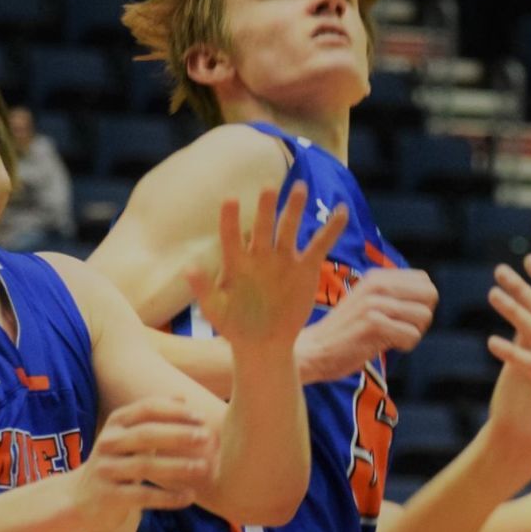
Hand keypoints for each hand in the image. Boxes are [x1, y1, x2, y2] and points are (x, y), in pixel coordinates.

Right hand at [75, 396, 216, 528]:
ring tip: (203, 467)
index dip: (175, 411)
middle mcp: (108, 443)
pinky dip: (168, 497)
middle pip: (146, 435)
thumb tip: (183, 396)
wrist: (82, 498)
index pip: (146, 409)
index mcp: (116, 423)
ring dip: (177, 466)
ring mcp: (106, 470)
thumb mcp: (129, 436)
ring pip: (144, 466)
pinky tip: (189, 496)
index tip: (201, 418)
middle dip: (178, 434)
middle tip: (206, 438)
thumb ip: (153, 418)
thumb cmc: (118, 461)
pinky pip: (143, 496)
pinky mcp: (109, 497)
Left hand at [188, 182, 346, 352]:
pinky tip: (342, 211)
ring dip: (294, 208)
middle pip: (263, 226)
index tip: (230, 200)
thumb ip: (203, 289)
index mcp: (236, 262)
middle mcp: (260, 254)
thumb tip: (188, 268)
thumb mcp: (215, 311)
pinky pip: (319, 245)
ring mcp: (284, 259)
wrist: (264, 343)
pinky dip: (331, 229)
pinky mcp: (306, 268)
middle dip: (265, 208)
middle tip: (269, 189)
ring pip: (289, 229)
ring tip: (300, 188)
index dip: (230, 220)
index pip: (231, 236)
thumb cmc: (235, 326)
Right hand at [296, 267, 437, 382]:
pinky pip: (412, 336)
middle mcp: (377, 284)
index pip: (425, 281)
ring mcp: (374, 303)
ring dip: (413, 333)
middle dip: (422, 317)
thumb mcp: (368, 302)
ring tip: (390, 338)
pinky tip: (385, 346)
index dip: (421, 302)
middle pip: (431, 295)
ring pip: (424, 316)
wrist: (313, 350)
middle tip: (400, 329)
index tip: (401, 317)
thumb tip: (432, 294)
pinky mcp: (373, 324)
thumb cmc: (346, 332)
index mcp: (377, 277)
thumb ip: (394, 295)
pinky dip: (404, 346)